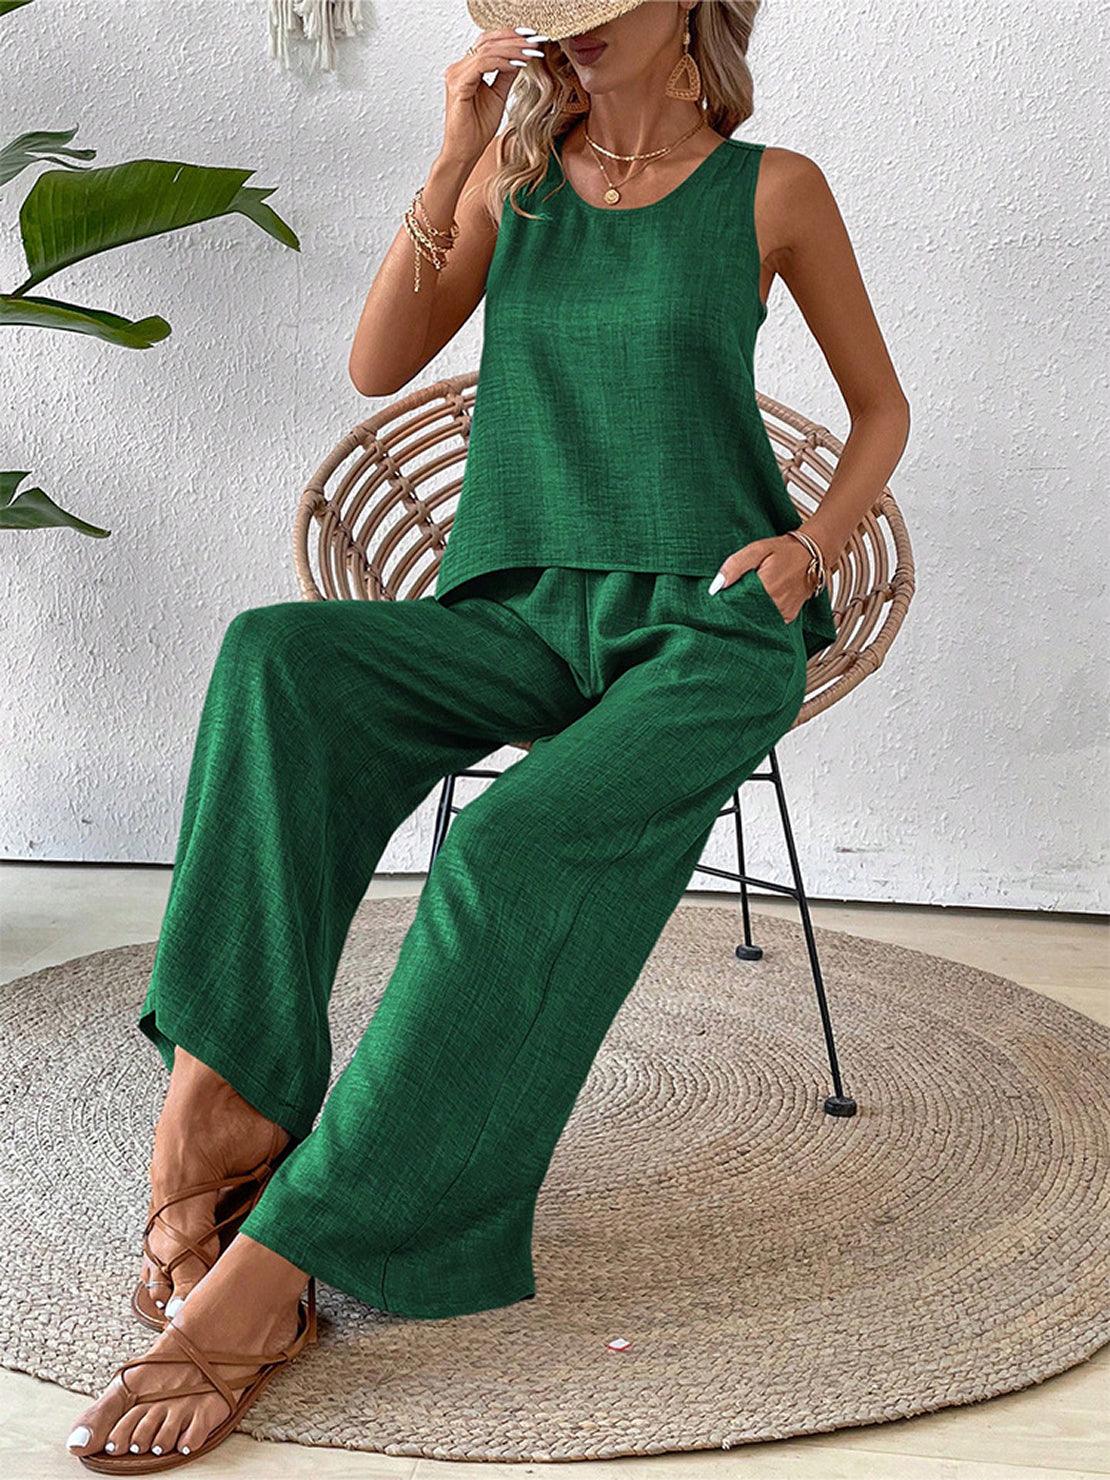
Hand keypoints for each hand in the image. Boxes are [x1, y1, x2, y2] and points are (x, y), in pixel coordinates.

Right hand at [441, 27, 551, 166]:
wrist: (465, 152)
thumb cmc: (477, 129)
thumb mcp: (499, 95)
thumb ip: (506, 74)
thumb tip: (521, 57)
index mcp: (466, 69)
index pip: (488, 42)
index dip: (511, 37)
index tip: (533, 39)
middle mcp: (458, 68)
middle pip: (487, 40)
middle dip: (514, 39)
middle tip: (535, 41)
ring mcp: (456, 75)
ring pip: (487, 50)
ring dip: (512, 49)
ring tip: (530, 52)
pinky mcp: (458, 85)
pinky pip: (482, 64)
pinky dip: (502, 62)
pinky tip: (517, 64)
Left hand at [707, 535, 815, 622]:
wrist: (813, 555)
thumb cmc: (784, 550)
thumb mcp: (756, 550)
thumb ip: (734, 566)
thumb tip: (715, 587)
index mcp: (765, 587)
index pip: (735, 604)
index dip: (725, 602)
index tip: (719, 599)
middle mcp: (776, 603)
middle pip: (745, 614)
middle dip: (735, 608)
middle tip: (731, 598)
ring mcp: (784, 613)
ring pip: (756, 620)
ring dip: (748, 612)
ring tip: (746, 600)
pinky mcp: (789, 617)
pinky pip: (769, 622)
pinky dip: (761, 616)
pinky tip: (758, 605)